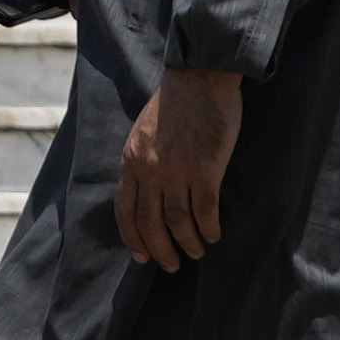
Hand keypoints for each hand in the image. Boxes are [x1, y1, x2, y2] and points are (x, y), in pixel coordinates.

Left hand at [115, 62, 248, 270]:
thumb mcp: (143, 132)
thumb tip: (146, 193)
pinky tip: (214, 235)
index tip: (142, 256)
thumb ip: (142, 162)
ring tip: (196, 252)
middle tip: (171, 264)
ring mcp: (178, 170)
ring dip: (187, 243)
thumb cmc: (176, 102)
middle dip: (160, 250)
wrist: (201, 75)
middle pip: (151, 223)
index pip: (126, 211)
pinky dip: (209, 228)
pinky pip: (205, 210)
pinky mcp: (206, 168)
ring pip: (178, 222)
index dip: (133, 238)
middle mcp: (151, 170)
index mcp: (132, 161)